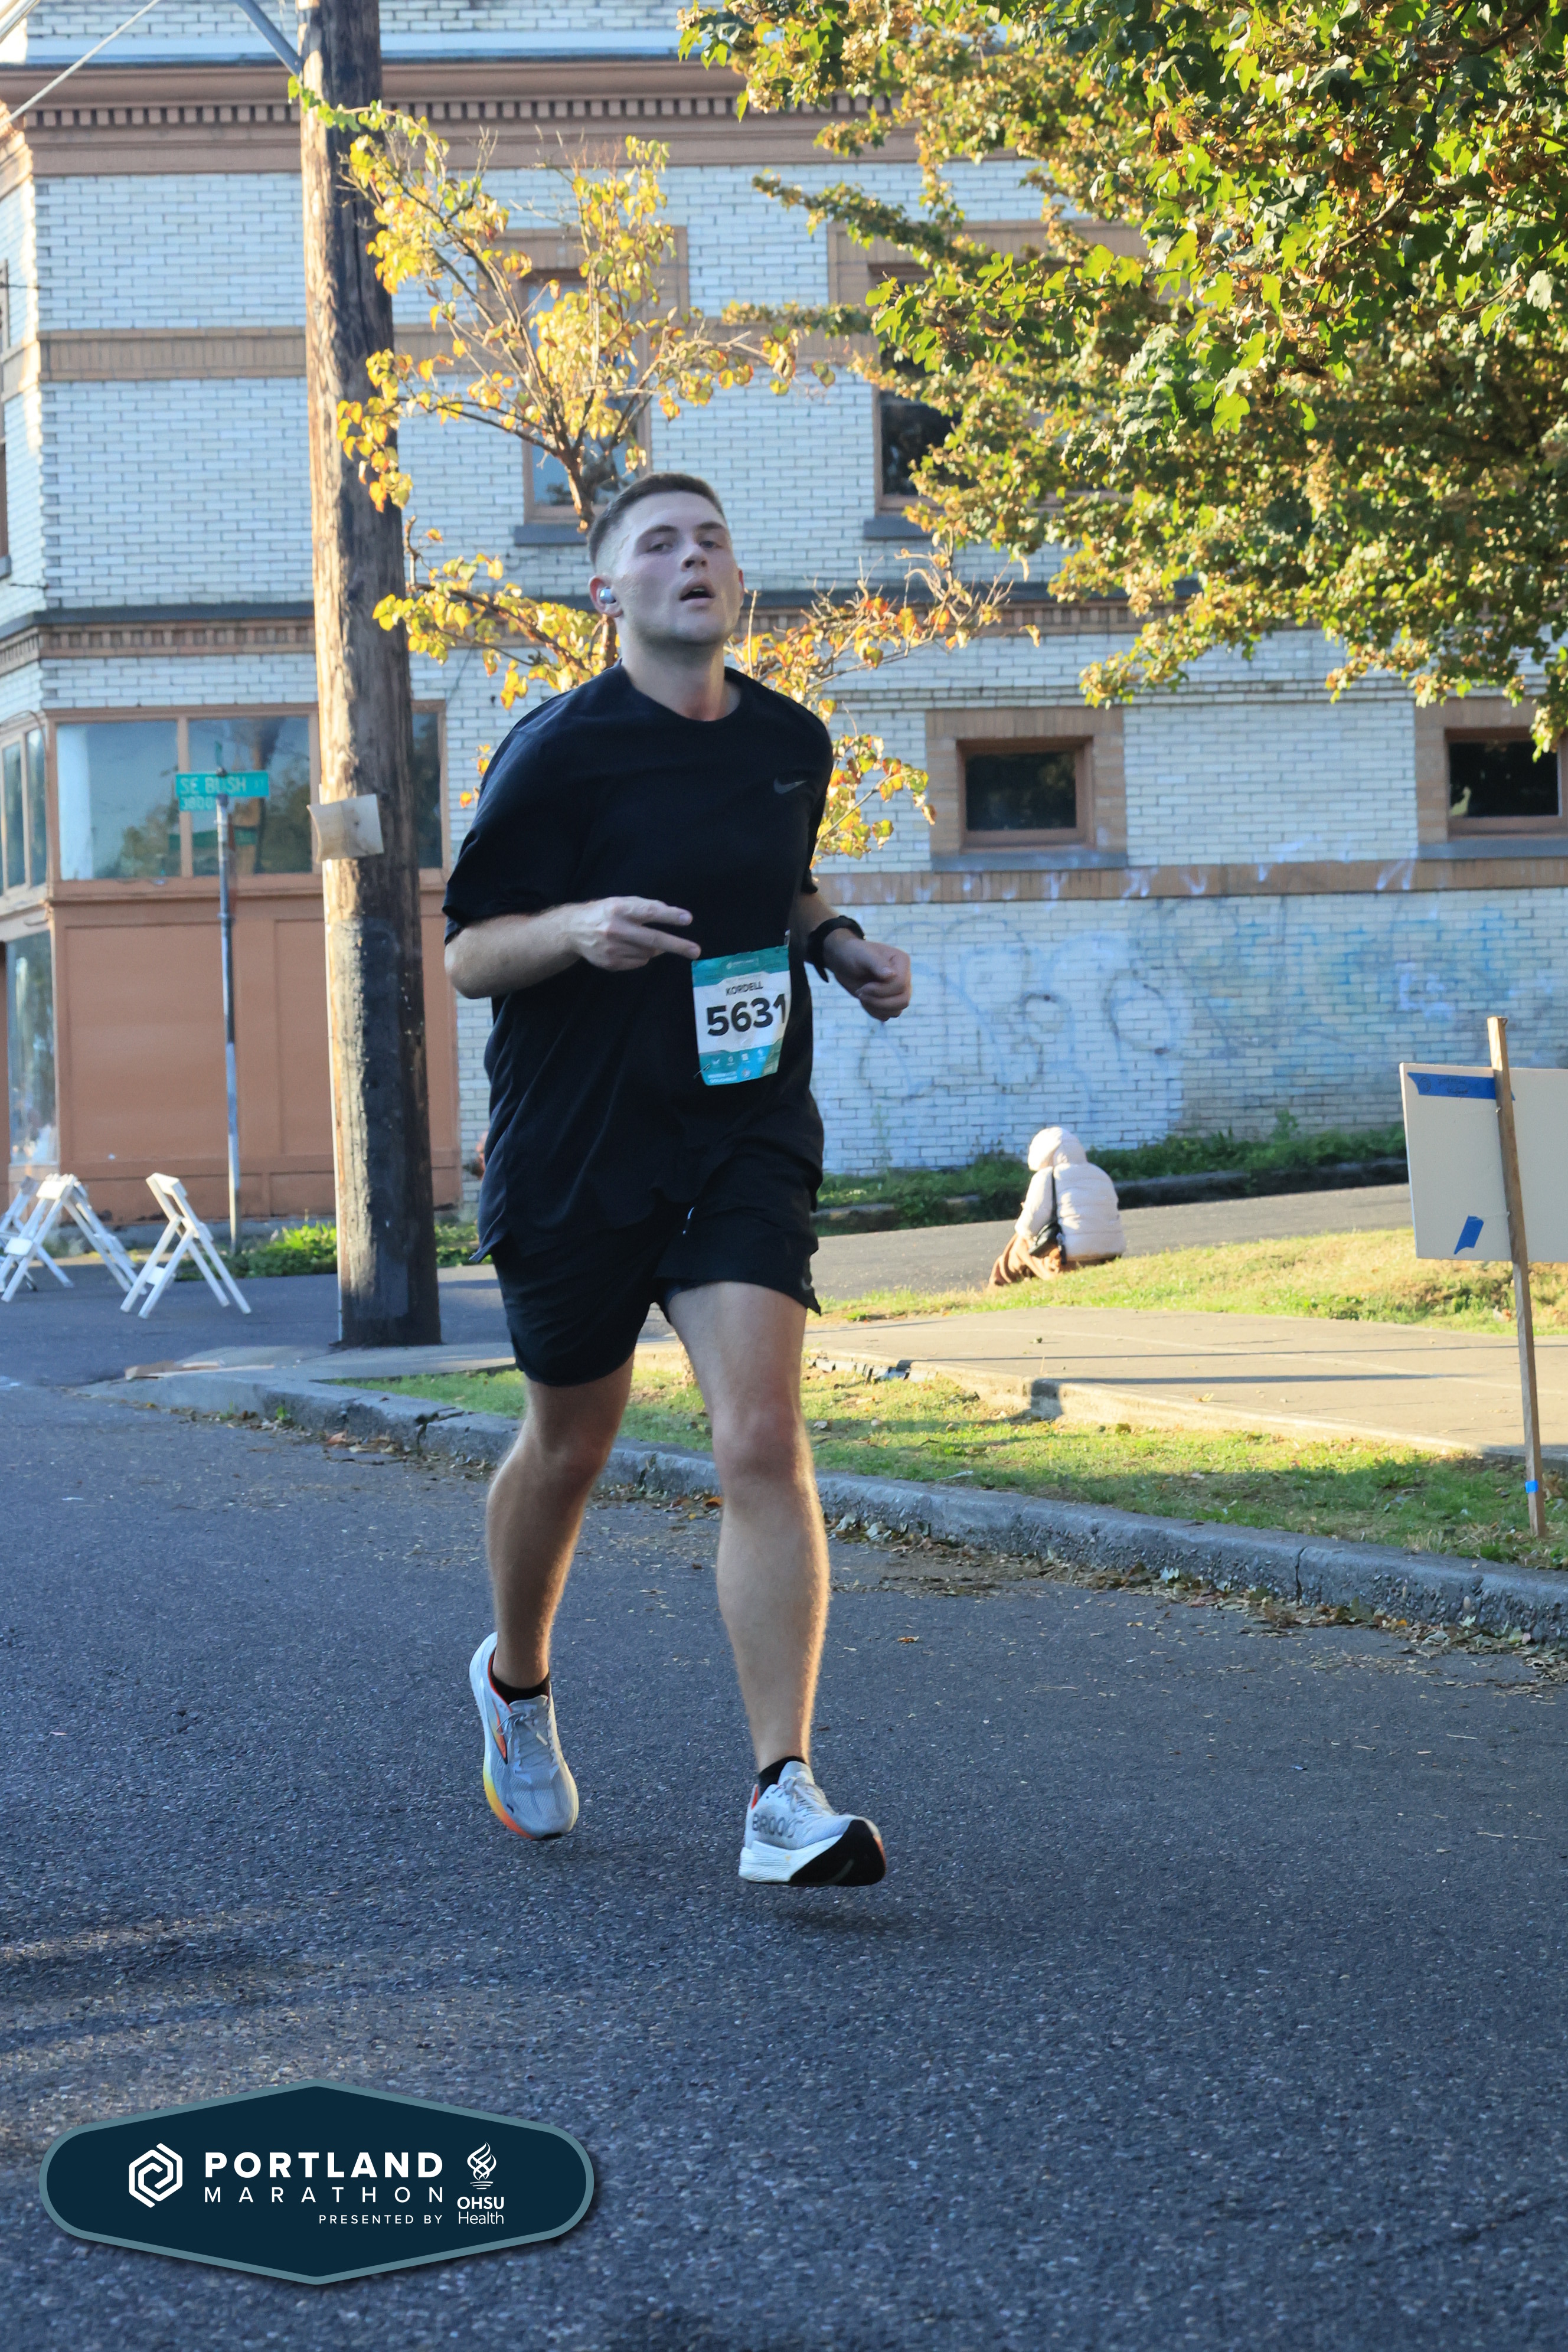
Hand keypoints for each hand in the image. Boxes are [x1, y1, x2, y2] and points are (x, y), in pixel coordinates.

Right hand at [565, 897, 701, 970]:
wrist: (573, 931)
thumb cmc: (604, 913)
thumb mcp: (621, 902)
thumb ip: (644, 907)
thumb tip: (671, 914)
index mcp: (619, 909)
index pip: (649, 912)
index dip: (669, 916)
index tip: (687, 919)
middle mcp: (615, 929)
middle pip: (653, 939)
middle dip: (677, 945)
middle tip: (695, 951)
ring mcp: (612, 949)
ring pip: (648, 953)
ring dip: (655, 948)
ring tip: (644, 939)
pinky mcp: (611, 963)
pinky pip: (639, 962)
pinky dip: (642, 956)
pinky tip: (631, 947)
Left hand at [822, 931, 911, 1020]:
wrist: (844, 963)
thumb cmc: (853, 955)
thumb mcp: (863, 956)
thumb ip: (877, 964)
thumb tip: (891, 975)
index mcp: (902, 961)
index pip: (901, 984)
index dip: (881, 990)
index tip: (864, 986)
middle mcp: (904, 977)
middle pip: (903, 1000)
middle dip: (880, 1002)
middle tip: (861, 993)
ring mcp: (899, 990)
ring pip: (897, 1011)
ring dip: (876, 1007)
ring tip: (862, 995)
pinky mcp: (890, 1001)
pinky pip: (887, 1015)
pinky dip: (874, 1012)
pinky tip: (864, 1000)